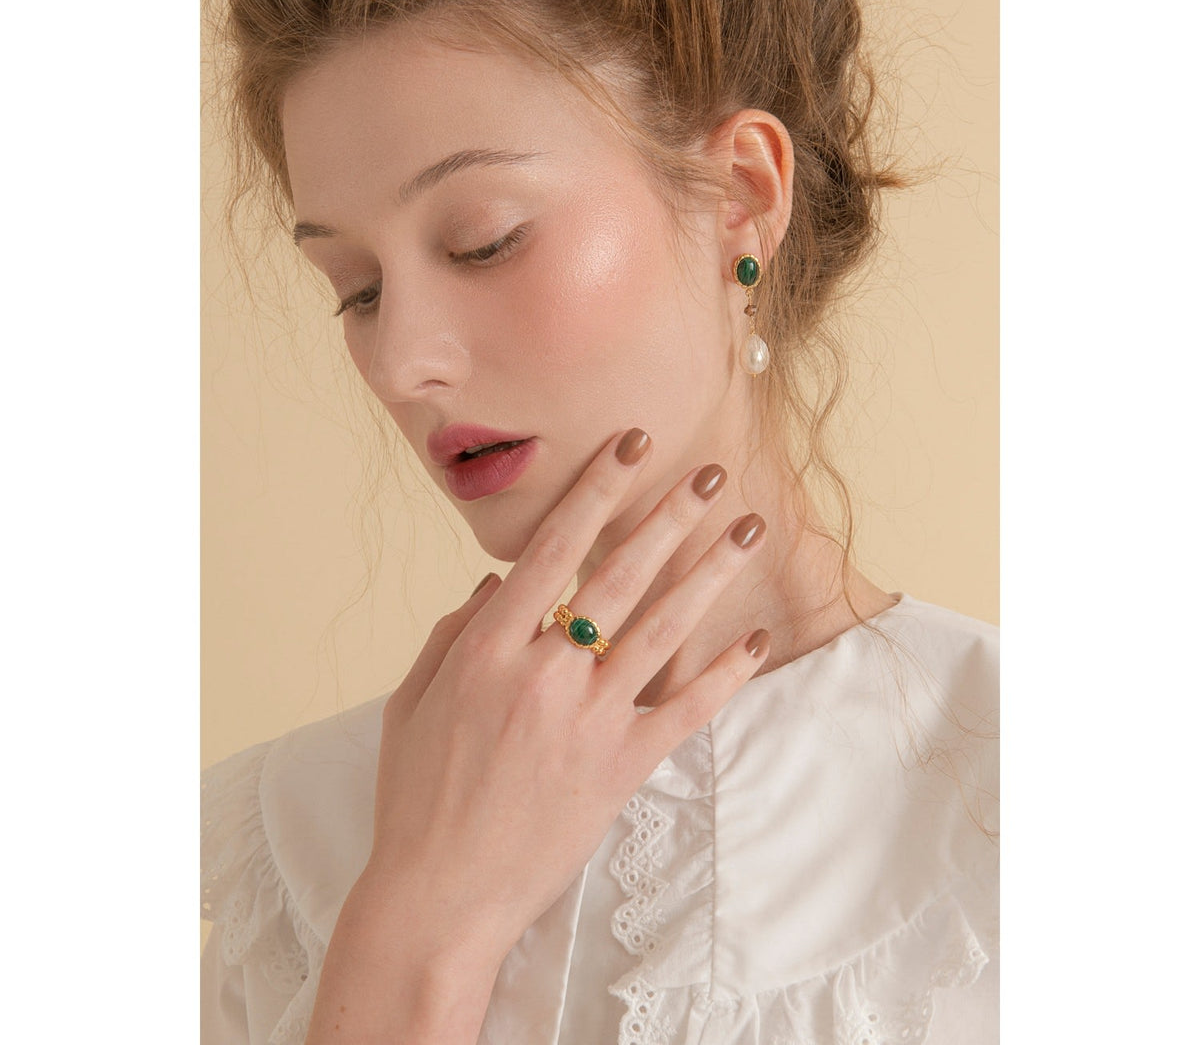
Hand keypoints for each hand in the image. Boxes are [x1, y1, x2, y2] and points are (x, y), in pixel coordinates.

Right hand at [361, 428, 769, 970]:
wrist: (440, 897)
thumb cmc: (416, 796)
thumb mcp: (412, 701)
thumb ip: (453, 632)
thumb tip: (496, 582)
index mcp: (488, 649)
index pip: (553, 547)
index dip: (597, 489)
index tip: (631, 446)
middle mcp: (544, 672)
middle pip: (620, 575)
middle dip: (669, 515)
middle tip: (710, 472)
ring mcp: (589, 720)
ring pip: (663, 628)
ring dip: (711, 573)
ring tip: (749, 528)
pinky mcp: (622, 767)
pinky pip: (685, 709)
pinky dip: (724, 673)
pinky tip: (755, 638)